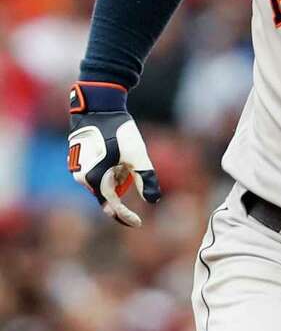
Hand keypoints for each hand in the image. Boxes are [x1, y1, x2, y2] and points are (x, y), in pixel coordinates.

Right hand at [67, 81, 161, 227]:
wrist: (98, 108)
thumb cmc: (120, 132)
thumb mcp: (139, 156)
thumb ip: (146, 179)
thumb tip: (153, 201)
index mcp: (96, 180)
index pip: (112, 207)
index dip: (126, 217)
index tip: (139, 223)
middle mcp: (81, 178)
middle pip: (107, 196)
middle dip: (122, 187)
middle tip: (130, 168)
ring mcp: (76, 170)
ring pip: (101, 185)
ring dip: (115, 178)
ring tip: (122, 158)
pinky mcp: (76, 161)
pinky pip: (94, 174)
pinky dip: (107, 171)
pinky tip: (113, 154)